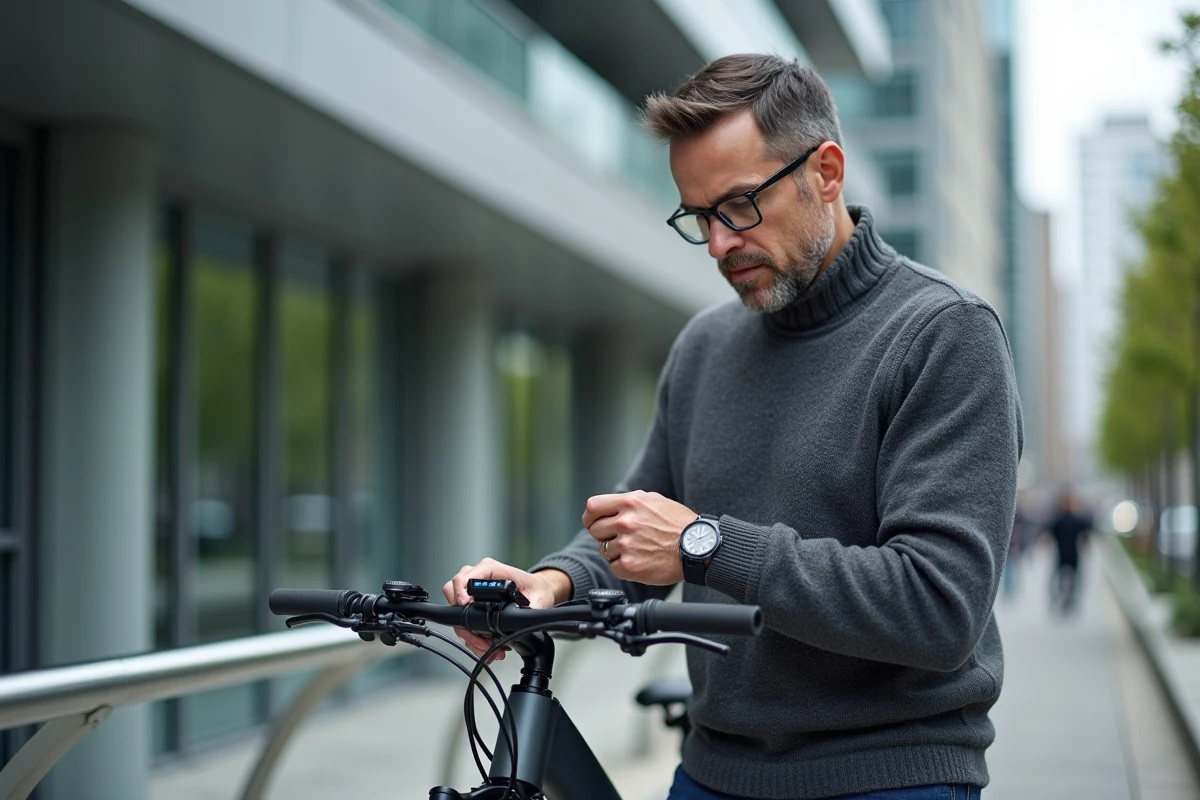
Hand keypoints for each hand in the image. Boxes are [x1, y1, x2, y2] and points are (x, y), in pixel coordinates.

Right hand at [442, 559, 571, 660]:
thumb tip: (523, 620)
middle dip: (462, 620)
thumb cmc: (536, 589)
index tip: (464, 605)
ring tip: (486, 647)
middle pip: (453, 593)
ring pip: (455, 611)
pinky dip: (471, 636)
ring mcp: (472, 590)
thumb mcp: (538, 597)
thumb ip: (531, 608)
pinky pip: (462, 620)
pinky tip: (484, 646)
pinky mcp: (472, 604)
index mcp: (492, 569)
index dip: (460, 590)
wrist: (538, 592)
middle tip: (476, 636)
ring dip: (468, 633)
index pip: (466, 575)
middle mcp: (478, 578)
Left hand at [583, 491, 694, 584]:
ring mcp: (627, 545)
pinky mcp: (630, 566)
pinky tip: (640, 560)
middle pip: (594, 530)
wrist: (696, 547)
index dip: (590, 517)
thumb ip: (627, 502)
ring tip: (637, 549)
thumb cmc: (678, 524)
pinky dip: (623, 566)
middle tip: (622, 538)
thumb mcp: (653, 500)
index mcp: (630, 503)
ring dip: (616, 551)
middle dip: (605, 534)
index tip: (592, 522)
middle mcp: (626, 522)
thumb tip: (606, 508)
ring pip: (603, 549)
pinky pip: (613, 566)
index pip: (592, 507)